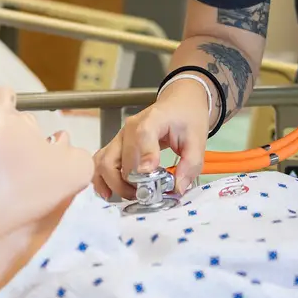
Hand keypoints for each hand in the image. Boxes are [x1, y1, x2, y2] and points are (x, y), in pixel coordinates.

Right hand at [91, 78, 211, 200]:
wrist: (178, 103)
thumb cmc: (186, 117)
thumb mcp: (198, 139)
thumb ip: (190, 164)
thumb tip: (177, 188)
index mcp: (153, 119)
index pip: (143, 136)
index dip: (145, 155)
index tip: (150, 173)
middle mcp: (130, 128)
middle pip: (121, 158)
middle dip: (132, 182)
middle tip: (150, 194)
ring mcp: (120, 136)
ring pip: (104, 162)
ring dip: (115, 183)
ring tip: (134, 194)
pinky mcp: (116, 145)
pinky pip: (100, 162)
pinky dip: (101, 179)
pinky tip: (109, 193)